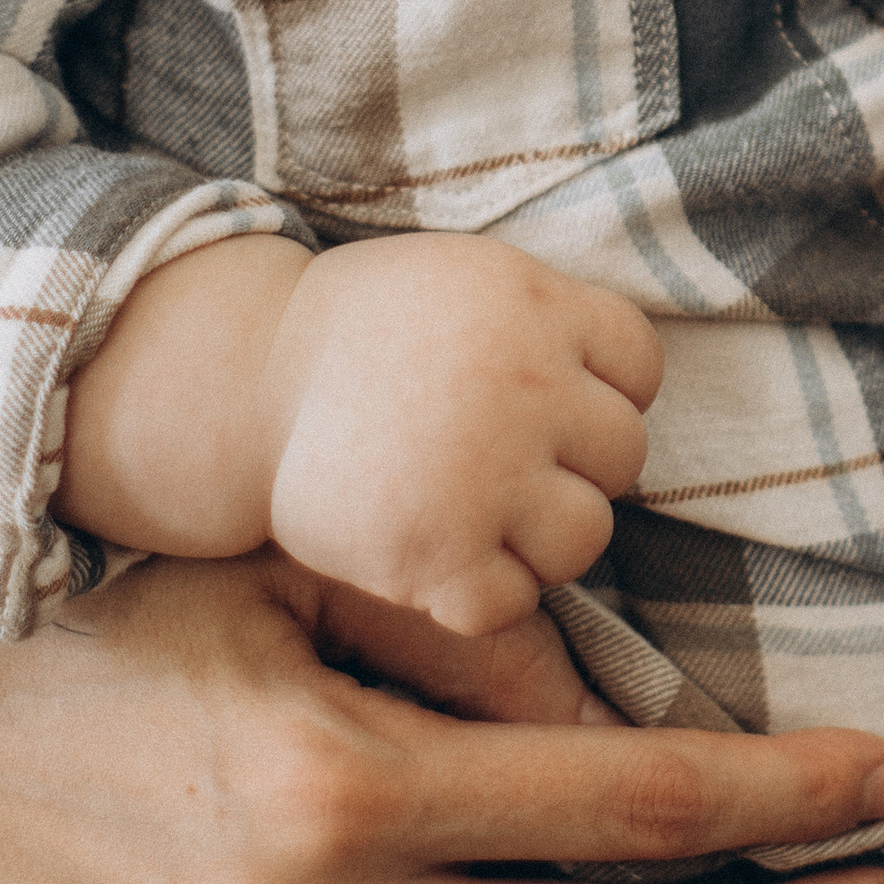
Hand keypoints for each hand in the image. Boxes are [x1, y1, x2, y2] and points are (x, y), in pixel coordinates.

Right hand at [262, 233, 661, 639]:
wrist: (242, 381)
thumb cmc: (367, 334)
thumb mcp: (469, 280)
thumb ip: (553, 323)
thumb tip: (627, 392)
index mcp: (533, 306)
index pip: (641, 364)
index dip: (601, 387)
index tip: (543, 399)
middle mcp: (522, 386)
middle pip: (623, 454)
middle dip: (572, 465)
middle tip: (499, 462)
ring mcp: (483, 474)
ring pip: (584, 536)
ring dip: (539, 538)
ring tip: (477, 514)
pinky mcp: (436, 553)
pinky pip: (512, 603)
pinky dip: (480, 595)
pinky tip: (440, 560)